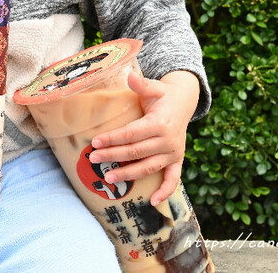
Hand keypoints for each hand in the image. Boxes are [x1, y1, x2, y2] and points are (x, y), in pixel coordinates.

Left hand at [89, 70, 198, 205]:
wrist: (184, 102)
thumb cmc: (163, 95)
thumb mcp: (154, 86)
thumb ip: (142, 84)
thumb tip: (129, 75)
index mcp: (160, 122)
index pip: (131, 134)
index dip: (113, 139)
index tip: (95, 142)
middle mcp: (167, 140)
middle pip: (136, 152)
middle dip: (113, 156)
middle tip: (93, 159)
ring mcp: (173, 152)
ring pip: (148, 167)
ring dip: (128, 174)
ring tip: (109, 178)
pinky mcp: (177, 160)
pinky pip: (173, 179)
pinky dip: (165, 191)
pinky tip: (152, 201)